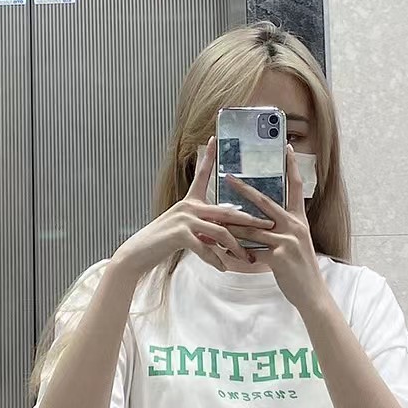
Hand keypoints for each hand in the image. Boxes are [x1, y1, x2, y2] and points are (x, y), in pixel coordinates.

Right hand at [112, 138, 273, 277]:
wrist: (139, 253)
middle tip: (268, 225)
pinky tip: (223, 268)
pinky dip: (216, 260)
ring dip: (236, 248)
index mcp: (190, 202)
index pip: (201, 175)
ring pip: (221, 232)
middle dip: (250, 220)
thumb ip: (204, 230)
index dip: (209, 157)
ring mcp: (185, 219)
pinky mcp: (180, 234)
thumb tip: (223, 237)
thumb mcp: (186, 231)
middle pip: (227, 212)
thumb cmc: (163, 243)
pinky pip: (206, 248)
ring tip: (246, 260)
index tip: (215, 139)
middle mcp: (189, 207)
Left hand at [225, 145, 327, 311]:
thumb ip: (281, 232)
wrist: (312, 293)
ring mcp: (287, 240)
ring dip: (231, 225)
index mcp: (299, 220)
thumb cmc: (301, 271)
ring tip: (213, 217)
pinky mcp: (279, 256)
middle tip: (228, 176)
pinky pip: (251, 250)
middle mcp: (294, 226)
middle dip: (244, 188)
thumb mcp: (296, 245)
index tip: (287, 148)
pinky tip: (223, 251)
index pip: (296, 187)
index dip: (292, 166)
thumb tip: (263, 224)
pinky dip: (236, 251)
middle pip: (265, 201)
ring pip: (252, 228)